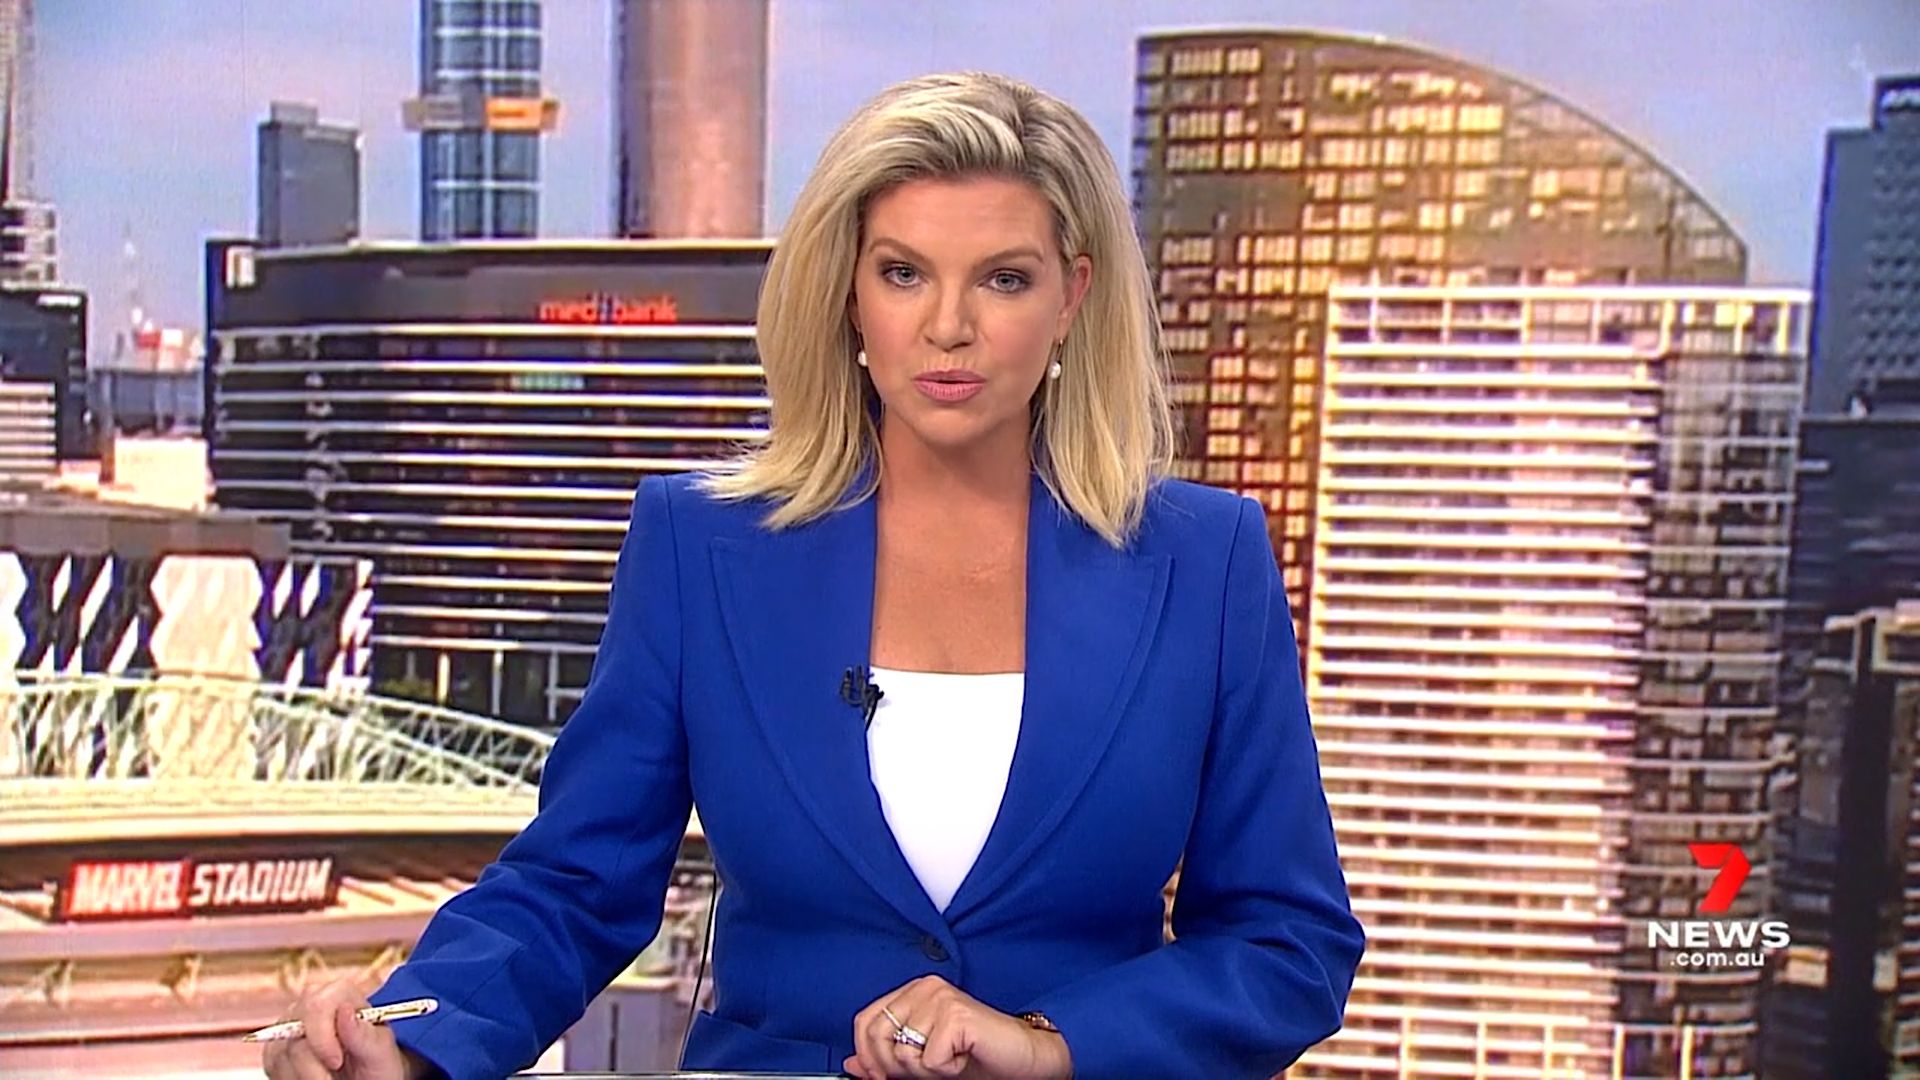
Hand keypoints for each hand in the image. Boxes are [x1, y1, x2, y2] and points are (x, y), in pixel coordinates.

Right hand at [260, 976, 426, 1079]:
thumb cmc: (377, 1063)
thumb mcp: (380, 1052)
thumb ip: (364, 1034)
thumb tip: (345, 1011)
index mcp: (340, 994)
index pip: (317, 1005)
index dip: (322, 1037)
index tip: (336, 1062)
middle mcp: (309, 1005)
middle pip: (295, 1033)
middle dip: (313, 1066)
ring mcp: (289, 1027)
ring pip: (281, 1055)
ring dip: (303, 1076)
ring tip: (327, 1079)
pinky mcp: (276, 1050)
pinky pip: (274, 1067)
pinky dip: (292, 1078)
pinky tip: (312, 1078)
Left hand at [845, 975, 1071, 1079]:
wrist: (1025, 1060)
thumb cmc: (979, 1058)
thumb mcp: (924, 1063)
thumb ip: (888, 1060)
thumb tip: (852, 1063)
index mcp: (913, 993)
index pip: (865, 1022)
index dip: (868, 1056)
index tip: (882, 1077)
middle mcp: (925, 987)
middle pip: (876, 1036)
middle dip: (893, 1068)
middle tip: (927, 1071)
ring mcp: (940, 997)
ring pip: (901, 1052)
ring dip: (924, 1071)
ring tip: (951, 1061)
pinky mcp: (956, 1014)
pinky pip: (929, 1060)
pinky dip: (945, 1071)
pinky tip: (964, 1057)